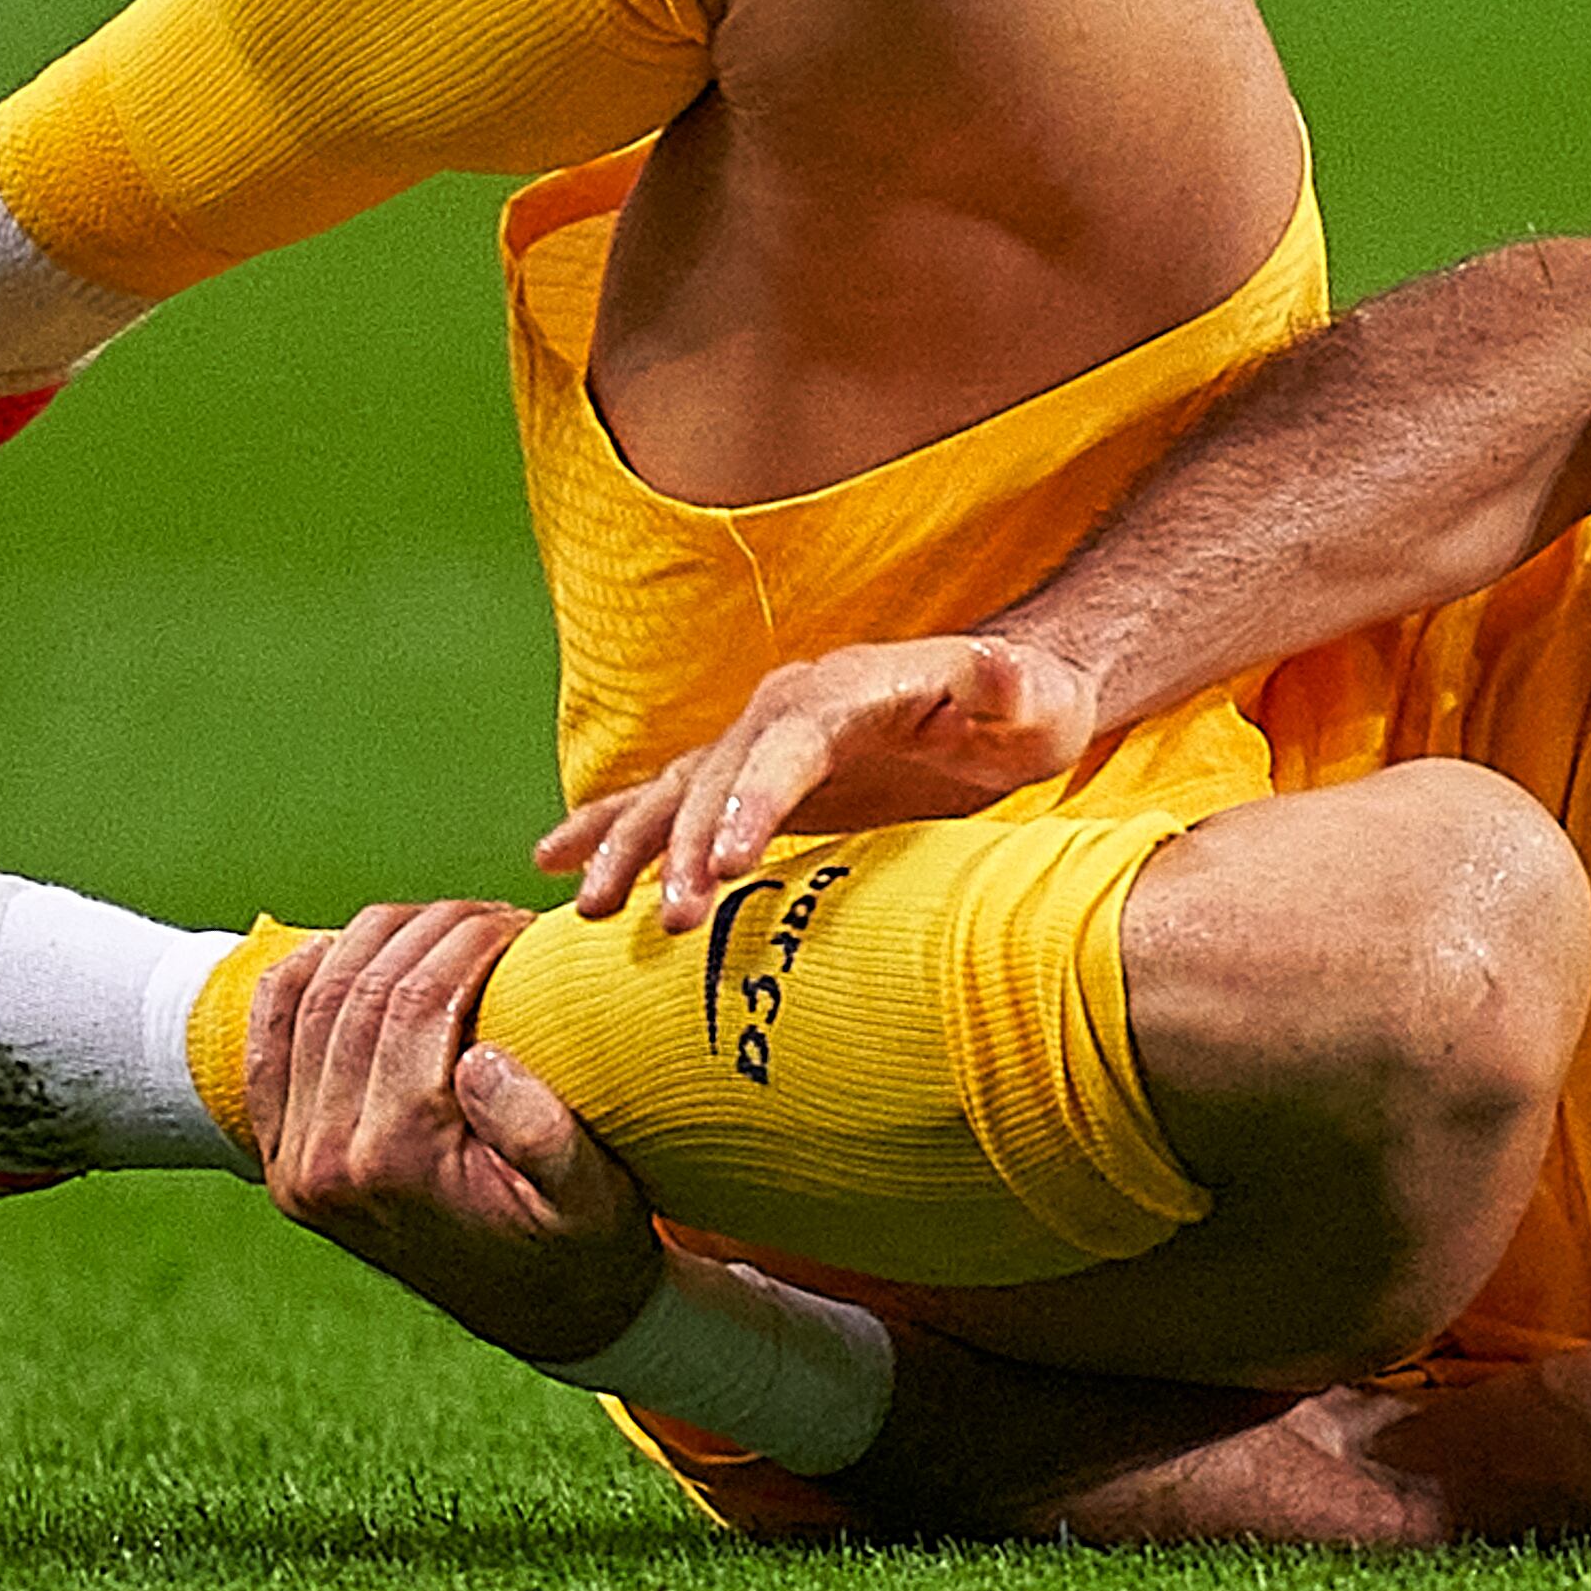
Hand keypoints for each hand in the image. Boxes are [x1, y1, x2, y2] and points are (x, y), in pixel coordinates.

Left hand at [243, 900, 659, 1365]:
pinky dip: (300, 977)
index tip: (522, 918)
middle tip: (491, 914)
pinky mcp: (281, 1155)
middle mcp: (324, 1164)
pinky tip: (350, 948)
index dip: (470, 938)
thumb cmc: (584, 1245)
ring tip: (443, 924)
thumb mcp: (592, 1198)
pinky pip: (268, 1038)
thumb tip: (478, 1058)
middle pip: (359, 990)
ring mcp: (291, 1160)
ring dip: (373, 939)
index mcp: (398, 1164)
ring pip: (309, 999)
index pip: (416, 1003)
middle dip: (430, 929)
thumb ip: (542, 1133)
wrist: (544, 1313)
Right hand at [535, 633, 1101, 930]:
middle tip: (664, 920)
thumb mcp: (1037, 697)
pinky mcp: (753, 778)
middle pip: (716, 777)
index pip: (786, 746)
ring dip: (630, 847)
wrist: (1012, 698)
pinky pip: (668, 799)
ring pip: (675, 791)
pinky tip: (553, 863)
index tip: (724, 863)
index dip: (752, 801)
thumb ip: (1009, 685)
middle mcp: (787, 709)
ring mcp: (762, 742)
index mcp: (845, 692)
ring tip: (589, 911)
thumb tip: (1000, 670)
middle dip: (681, 846)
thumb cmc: (1031, 706)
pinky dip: (610, 827)